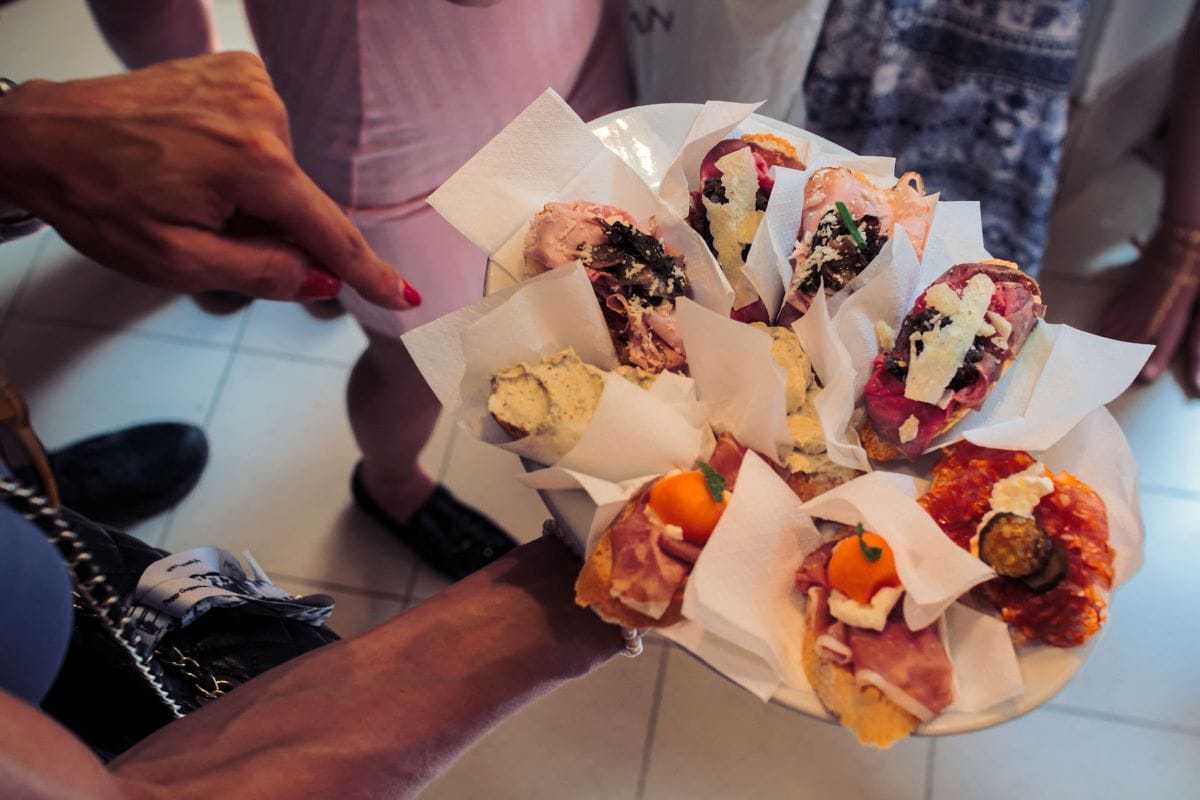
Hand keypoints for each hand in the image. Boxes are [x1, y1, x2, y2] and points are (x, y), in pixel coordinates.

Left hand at [0, 52, 418, 307]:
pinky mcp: (236, 71)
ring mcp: (250, 84)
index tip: (406, 295)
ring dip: (251, 196)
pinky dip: (243, 161)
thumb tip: (321, 279)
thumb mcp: (176, 262)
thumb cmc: (98, 197)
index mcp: (254, 164)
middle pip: (299, 204)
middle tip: (202, 230)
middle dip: (269, 232)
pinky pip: (264, 138)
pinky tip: (196, 160)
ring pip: (280, 173)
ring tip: (188, 190)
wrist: (42, 136)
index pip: (329, 233)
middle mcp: (263, 114)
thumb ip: (260, 274)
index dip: (367, 272)